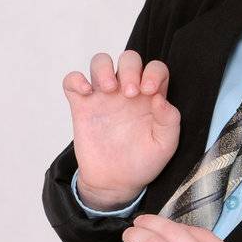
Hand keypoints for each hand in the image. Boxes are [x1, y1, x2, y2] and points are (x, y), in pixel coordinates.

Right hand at [64, 49, 179, 208]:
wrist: (115, 183)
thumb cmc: (142, 162)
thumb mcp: (164, 146)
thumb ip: (169, 121)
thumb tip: (160, 98)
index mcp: (150, 97)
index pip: (155, 68)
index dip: (153, 72)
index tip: (149, 91)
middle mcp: (126, 91)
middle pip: (128, 58)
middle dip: (130, 68)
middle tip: (129, 93)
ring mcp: (103, 96)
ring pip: (100, 62)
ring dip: (104, 68)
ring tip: (108, 89)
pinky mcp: (82, 105)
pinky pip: (72, 81)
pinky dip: (76, 79)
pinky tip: (85, 92)